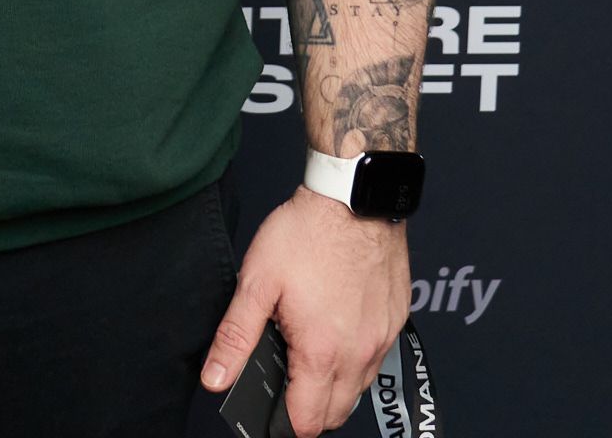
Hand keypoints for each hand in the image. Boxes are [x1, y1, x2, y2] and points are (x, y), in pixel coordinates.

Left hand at [198, 187, 407, 433]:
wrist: (354, 196)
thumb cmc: (307, 233)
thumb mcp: (257, 282)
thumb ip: (235, 337)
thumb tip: (215, 378)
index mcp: (322, 351)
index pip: (307, 422)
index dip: (283, 424)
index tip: (269, 409)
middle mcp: (359, 353)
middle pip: (336, 414)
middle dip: (309, 411)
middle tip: (284, 384)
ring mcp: (382, 337)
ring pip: (359, 389)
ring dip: (334, 388)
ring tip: (307, 357)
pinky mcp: (395, 319)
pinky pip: (376, 358)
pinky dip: (356, 360)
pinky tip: (335, 333)